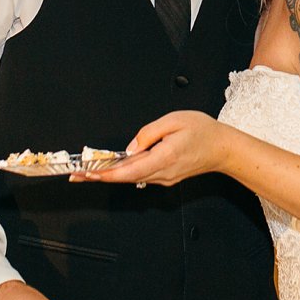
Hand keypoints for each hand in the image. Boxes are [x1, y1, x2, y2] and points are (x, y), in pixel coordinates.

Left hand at [76, 110, 225, 187]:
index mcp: (164, 158)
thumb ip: (149, 133)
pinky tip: (114, 167)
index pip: (129, 170)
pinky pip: (141, 175)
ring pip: (132, 178)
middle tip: (77, 175)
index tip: (89, 173)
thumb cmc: (202, 130)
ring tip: (88, 170)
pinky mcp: (166, 177)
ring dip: (111, 175)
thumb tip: (130, 147)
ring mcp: (164, 178)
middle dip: (100, 176)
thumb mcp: (175, 120)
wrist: (222, 149)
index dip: (106, 173)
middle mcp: (162, 174)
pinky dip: (125, 172)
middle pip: (126, 177)